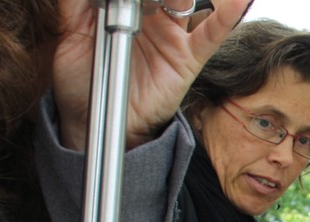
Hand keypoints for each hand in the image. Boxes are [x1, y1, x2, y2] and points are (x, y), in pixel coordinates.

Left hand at [53, 0, 251, 150]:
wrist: (98, 120)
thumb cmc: (85, 81)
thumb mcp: (70, 34)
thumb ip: (74, 4)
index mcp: (123, 6)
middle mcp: (151, 15)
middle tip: (138, 0)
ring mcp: (172, 34)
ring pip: (182, 0)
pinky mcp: (189, 57)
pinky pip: (212, 35)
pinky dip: (228, 16)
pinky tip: (239, 0)